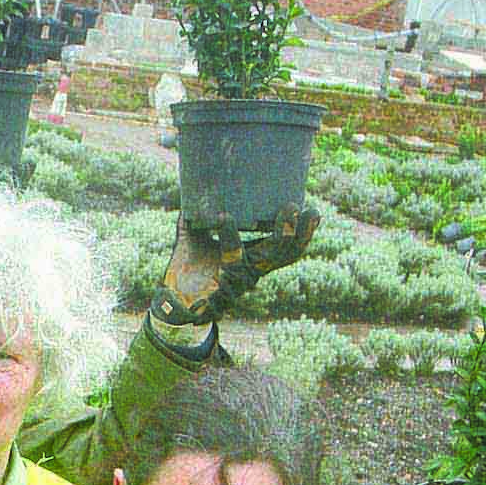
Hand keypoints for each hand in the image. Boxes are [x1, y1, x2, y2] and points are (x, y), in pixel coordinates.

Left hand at [153, 208, 319, 326]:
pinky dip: (229, 237)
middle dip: (297, 233)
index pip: (287, 249)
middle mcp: (251, 272)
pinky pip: (229, 261)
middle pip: (284, 256)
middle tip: (302, 209)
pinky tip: (225, 219)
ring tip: (270, 213)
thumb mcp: (195, 236)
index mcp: (253, 260)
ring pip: (262, 261)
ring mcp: (238, 283)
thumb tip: (195, 185)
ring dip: (271, 236)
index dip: (304, 234)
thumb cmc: (188, 267)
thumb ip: (197, 213)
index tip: (313, 213)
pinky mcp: (220, 291)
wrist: (171, 299)